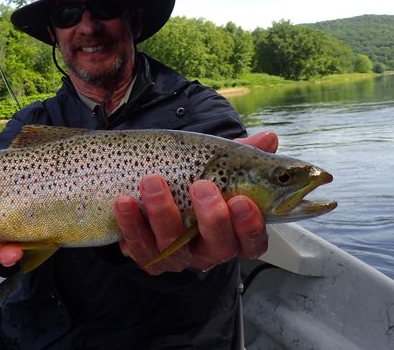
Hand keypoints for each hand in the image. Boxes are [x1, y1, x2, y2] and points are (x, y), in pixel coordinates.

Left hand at [115, 131, 277, 274]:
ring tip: (152, 181)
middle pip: (218, 245)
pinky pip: (137, 244)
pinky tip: (124, 201)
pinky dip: (130, 223)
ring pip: (173, 243)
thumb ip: (242, 155)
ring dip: (162, 211)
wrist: (151, 199)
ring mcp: (177, 256)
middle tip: (201, 186)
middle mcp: (208, 250)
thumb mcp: (218, 168)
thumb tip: (268, 138)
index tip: (241, 200)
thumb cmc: (193, 184)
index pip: (252, 242)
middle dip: (211, 217)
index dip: (250, 226)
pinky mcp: (146, 255)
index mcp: (233, 234)